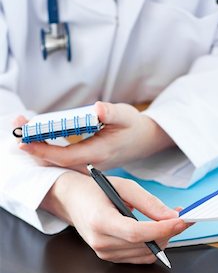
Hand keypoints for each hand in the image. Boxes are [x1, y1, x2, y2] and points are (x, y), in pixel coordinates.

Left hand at [17, 101, 174, 171]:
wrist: (145, 140)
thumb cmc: (134, 127)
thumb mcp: (126, 116)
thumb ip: (112, 113)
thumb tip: (98, 109)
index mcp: (99, 152)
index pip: (65, 156)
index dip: (42, 151)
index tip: (23, 141)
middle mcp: (91, 162)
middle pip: (55, 159)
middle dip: (33, 144)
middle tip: (17, 124)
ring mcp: (87, 163)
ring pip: (57, 159)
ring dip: (38, 144)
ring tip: (22, 126)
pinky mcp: (86, 160)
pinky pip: (62, 157)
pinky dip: (46, 147)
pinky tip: (37, 135)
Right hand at [41, 171, 188, 263]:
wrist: (73, 200)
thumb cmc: (96, 190)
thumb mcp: (124, 186)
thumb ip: (149, 202)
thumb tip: (172, 216)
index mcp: (99, 221)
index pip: (136, 233)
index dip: (161, 229)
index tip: (181, 221)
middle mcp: (100, 241)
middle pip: (143, 245)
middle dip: (168, 232)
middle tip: (183, 217)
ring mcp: (104, 253)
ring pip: (145, 253)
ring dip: (163, 239)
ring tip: (171, 221)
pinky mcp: (110, 257)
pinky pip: (140, 257)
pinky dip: (154, 246)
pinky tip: (158, 231)